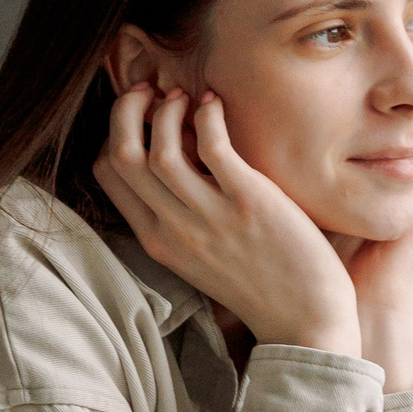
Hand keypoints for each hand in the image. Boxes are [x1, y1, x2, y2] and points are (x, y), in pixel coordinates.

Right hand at [93, 87, 361, 356]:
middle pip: (124, 155)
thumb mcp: (200, 256)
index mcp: (157, 241)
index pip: (109, 174)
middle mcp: (174, 229)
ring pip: (160, 150)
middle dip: (127, 109)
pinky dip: (207, 115)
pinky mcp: (248, 203)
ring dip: (166, 110)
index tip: (139, 114)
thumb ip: (179, 217)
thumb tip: (173, 159)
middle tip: (150, 91)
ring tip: (183, 96)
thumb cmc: (259, 283)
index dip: (115, 132)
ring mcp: (210, 218)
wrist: (304, 320)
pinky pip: (212, 147)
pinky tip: (214, 104)